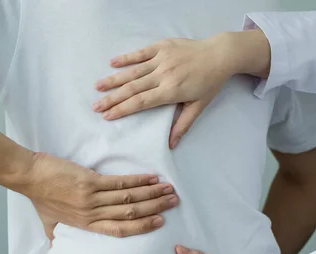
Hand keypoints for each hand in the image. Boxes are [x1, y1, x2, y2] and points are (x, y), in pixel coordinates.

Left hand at [24, 152, 178, 240]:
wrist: (29, 177)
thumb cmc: (39, 198)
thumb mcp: (48, 223)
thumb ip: (56, 236)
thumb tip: (55, 249)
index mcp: (86, 225)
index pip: (119, 230)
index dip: (142, 227)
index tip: (159, 222)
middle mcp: (92, 215)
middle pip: (130, 215)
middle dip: (154, 208)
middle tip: (173, 203)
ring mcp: (92, 199)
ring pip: (128, 199)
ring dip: (151, 194)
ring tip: (168, 190)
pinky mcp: (89, 182)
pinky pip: (119, 184)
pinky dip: (138, 181)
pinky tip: (151, 178)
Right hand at [93, 30, 270, 147]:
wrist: (219, 55)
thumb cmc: (209, 83)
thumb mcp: (198, 106)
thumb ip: (182, 124)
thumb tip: (171, 145)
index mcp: (171, 91)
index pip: (141, 102)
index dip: (122, 109)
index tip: (108, 116)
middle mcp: (163, 74)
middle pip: (132, 88)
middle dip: (112, 98)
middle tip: (95, 106)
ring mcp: (162, 59)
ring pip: (133, 71)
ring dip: (114, 79)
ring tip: (98, 87)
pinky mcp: (162, 46)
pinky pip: (141, 53)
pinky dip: (126, 58)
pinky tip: (112, 64)